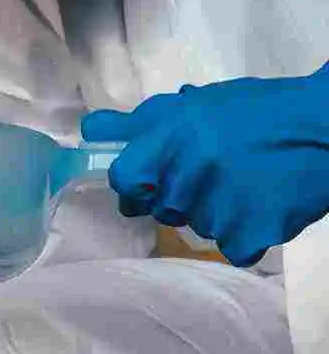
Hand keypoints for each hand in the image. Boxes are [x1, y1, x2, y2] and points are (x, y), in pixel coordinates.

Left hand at [82, 63, 328, 267]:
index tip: (156, 178)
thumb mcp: (198, 105)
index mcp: (171, 138)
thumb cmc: (262, 112)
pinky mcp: (246, 237)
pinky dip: (248, 233)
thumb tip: (90, 130)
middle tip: (221, 169)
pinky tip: (264, 204)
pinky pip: (232, 248)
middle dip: (184, 195)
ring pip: (199, 228)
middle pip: (163, 209)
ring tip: (249, 182)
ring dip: (218, 212)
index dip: (137, 183)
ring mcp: (216, 212)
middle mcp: (187, 175)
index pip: (124, 179)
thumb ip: (141, 123)